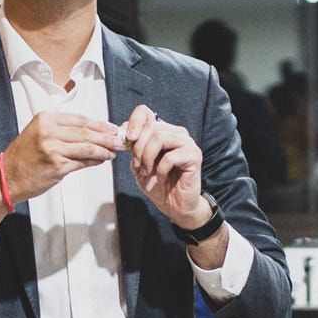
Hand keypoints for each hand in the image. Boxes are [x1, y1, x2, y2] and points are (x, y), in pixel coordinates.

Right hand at [0, 110, 121, 203]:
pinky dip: (94, 161)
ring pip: (87, 147)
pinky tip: (102, 160)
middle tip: (119, 140)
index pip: (79, 119)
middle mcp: (48, 131)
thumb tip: (91, 133)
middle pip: (86, 132)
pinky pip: (82, 162)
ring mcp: (52, 149)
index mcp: (45, 120)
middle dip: (106, 136)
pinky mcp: (57, 166)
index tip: (111, 127)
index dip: (98, 124)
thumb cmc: (22, 158)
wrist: (7, 178)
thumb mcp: (38, 135)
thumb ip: (62, 132)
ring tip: (113, 151)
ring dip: (104, 150)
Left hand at [122, 105, 207, 226]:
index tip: (127, 139)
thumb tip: (123, 131)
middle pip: (151, 127)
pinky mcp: (194, 156)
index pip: (145, 112)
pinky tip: (161, 178)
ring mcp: (187, 143)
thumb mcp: (138, 164)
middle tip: (138, 166)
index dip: (133, 122)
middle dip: (138, 148)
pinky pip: (170, 157)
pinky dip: (160, 170)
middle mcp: (176, 133)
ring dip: (148, 157)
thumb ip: (132, 147)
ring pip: (160, 138)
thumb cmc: (159, 185)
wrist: (174, 206)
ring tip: (147, 172)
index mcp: (162, 131)